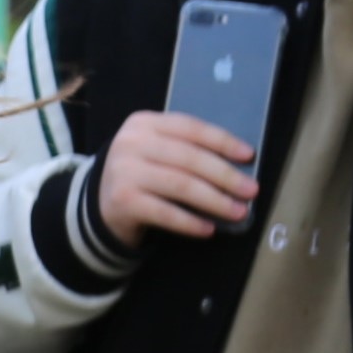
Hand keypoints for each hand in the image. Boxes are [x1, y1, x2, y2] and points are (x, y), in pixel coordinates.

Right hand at [94, 110, 259, 241]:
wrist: (101, 205)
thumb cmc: (142, 175)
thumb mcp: (158, 151)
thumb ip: (187, 149)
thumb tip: (237, 165)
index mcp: (145, 123)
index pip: (190, 128)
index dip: (222, 141)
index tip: (248, 156)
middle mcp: (132, 143)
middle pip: (189, 158)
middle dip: (225, 175)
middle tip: (251, 191)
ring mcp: (124, 171)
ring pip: (180, 185)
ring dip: (214, 200)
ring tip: (237, 212)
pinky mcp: (123, 201)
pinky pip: (165, 212)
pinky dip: (190, 222)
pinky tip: (208, 229)